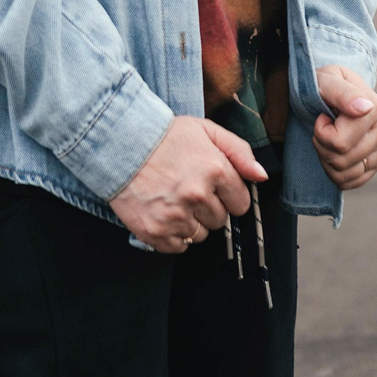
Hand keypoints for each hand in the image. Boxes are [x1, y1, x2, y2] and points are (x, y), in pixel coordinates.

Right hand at [109, 115, 263, 253]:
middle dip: (207, 208)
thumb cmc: (162, 135)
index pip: (240, 204)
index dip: (226, 195)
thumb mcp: (205, 130)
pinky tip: (162, 213)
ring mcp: (175, 215)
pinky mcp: (155, 231)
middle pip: (220, 221)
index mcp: (215, 170)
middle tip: (186, 189)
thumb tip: (261, 176)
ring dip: (190, 222)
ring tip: (171, 199)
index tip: (210, 186)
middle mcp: (197, 195)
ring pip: (201, 235)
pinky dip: (172, 235)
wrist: (116, 143)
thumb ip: (239, 151)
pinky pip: (179, 246)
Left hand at [314, 66, 376, 188]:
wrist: (329, 90)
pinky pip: (353, 182)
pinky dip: (335, 173)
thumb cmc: (324, 84)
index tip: (322, 116)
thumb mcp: (326, 80)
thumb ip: (342, 93)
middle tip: (320, 129)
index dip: (321, 132)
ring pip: (346, 173)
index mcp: (376, 108)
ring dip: (326, 159)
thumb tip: (364, 107)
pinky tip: (332, 154)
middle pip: (342, 159)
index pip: (340, 142)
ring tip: (326, 139)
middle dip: (321, 146)